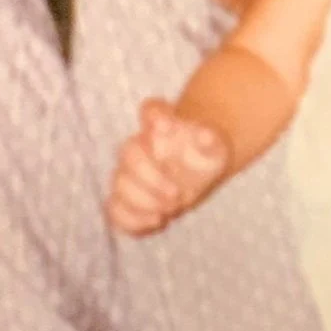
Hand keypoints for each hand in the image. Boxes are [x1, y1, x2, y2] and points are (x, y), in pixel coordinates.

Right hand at [106, 99, 229, 235]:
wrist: (196, 168)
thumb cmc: (203, 151)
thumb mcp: (215, 144)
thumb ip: (208, 138)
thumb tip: (205, 135)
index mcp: (163, 124)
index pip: (151, 109)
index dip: (155, 115)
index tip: (167, 126)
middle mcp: (141, 144)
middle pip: (129, 153)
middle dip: (151, 178)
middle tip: (176, 194)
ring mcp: (131, 171)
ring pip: (119, 183)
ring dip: (143, 201)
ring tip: (170, 209)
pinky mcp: (127, 197)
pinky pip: (115, 209)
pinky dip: (131, 219)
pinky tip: (156, 221)